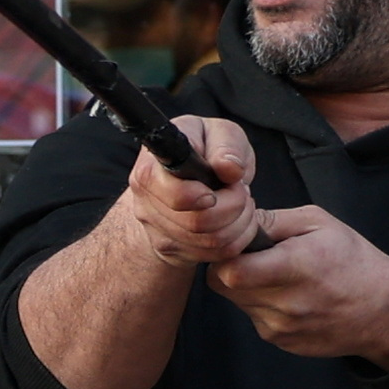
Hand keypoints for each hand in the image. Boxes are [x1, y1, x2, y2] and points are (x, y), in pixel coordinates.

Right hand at [118, 114, 262, 270]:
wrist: (184, 178)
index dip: (203, 195)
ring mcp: (155, 229)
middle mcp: (145, 200)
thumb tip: (229, 169)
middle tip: (241, 190)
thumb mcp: (219, 133)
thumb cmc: (204, 149)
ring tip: (243, 204)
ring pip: (209, 242)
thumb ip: (227, 145)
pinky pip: (214, 255)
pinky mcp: (171, 250)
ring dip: (239, 224)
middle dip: (234, 206)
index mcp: (151, 167)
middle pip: (196, 222)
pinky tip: (237, 222)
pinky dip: (236, 240)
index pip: (174, 195)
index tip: (225, 184)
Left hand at [207, 202, 388, 366]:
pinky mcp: (281, 341)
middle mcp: (285, 302)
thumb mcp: (319, 223)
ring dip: (246, 287)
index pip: (230, 271)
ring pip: (237, 303)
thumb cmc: (353, 261)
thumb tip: (237, 220)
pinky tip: (288, 296)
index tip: (236, 243)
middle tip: (252, 257)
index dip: (223, 254)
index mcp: (295, 266)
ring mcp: (281, 327)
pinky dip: (261, 305)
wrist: (384, 310)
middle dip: (230, 268)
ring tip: (276, 276)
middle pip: (224, 286)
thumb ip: (273, 220)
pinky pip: (254, 318)